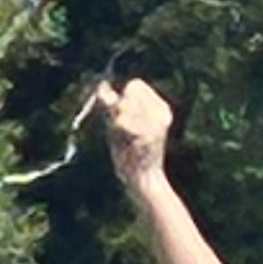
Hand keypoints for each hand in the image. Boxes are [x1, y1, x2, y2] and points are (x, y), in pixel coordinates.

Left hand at [94, 75, 173, 189]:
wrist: (143, 181)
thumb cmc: (129, 153)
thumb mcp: (121, 124)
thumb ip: (112, 103)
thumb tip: (101, 82)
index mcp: (161, 109)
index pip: (135, 85)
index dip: (121, 95)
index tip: (119, 113)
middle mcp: (161, 113)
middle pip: (128, 92)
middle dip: (118, 109)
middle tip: (124, 131)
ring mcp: (155, 122)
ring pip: (123, 106)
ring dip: (117, 123)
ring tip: (125, 139)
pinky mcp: (146, 132)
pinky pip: (121, 122)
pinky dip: (117, 132)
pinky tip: (127, 144)